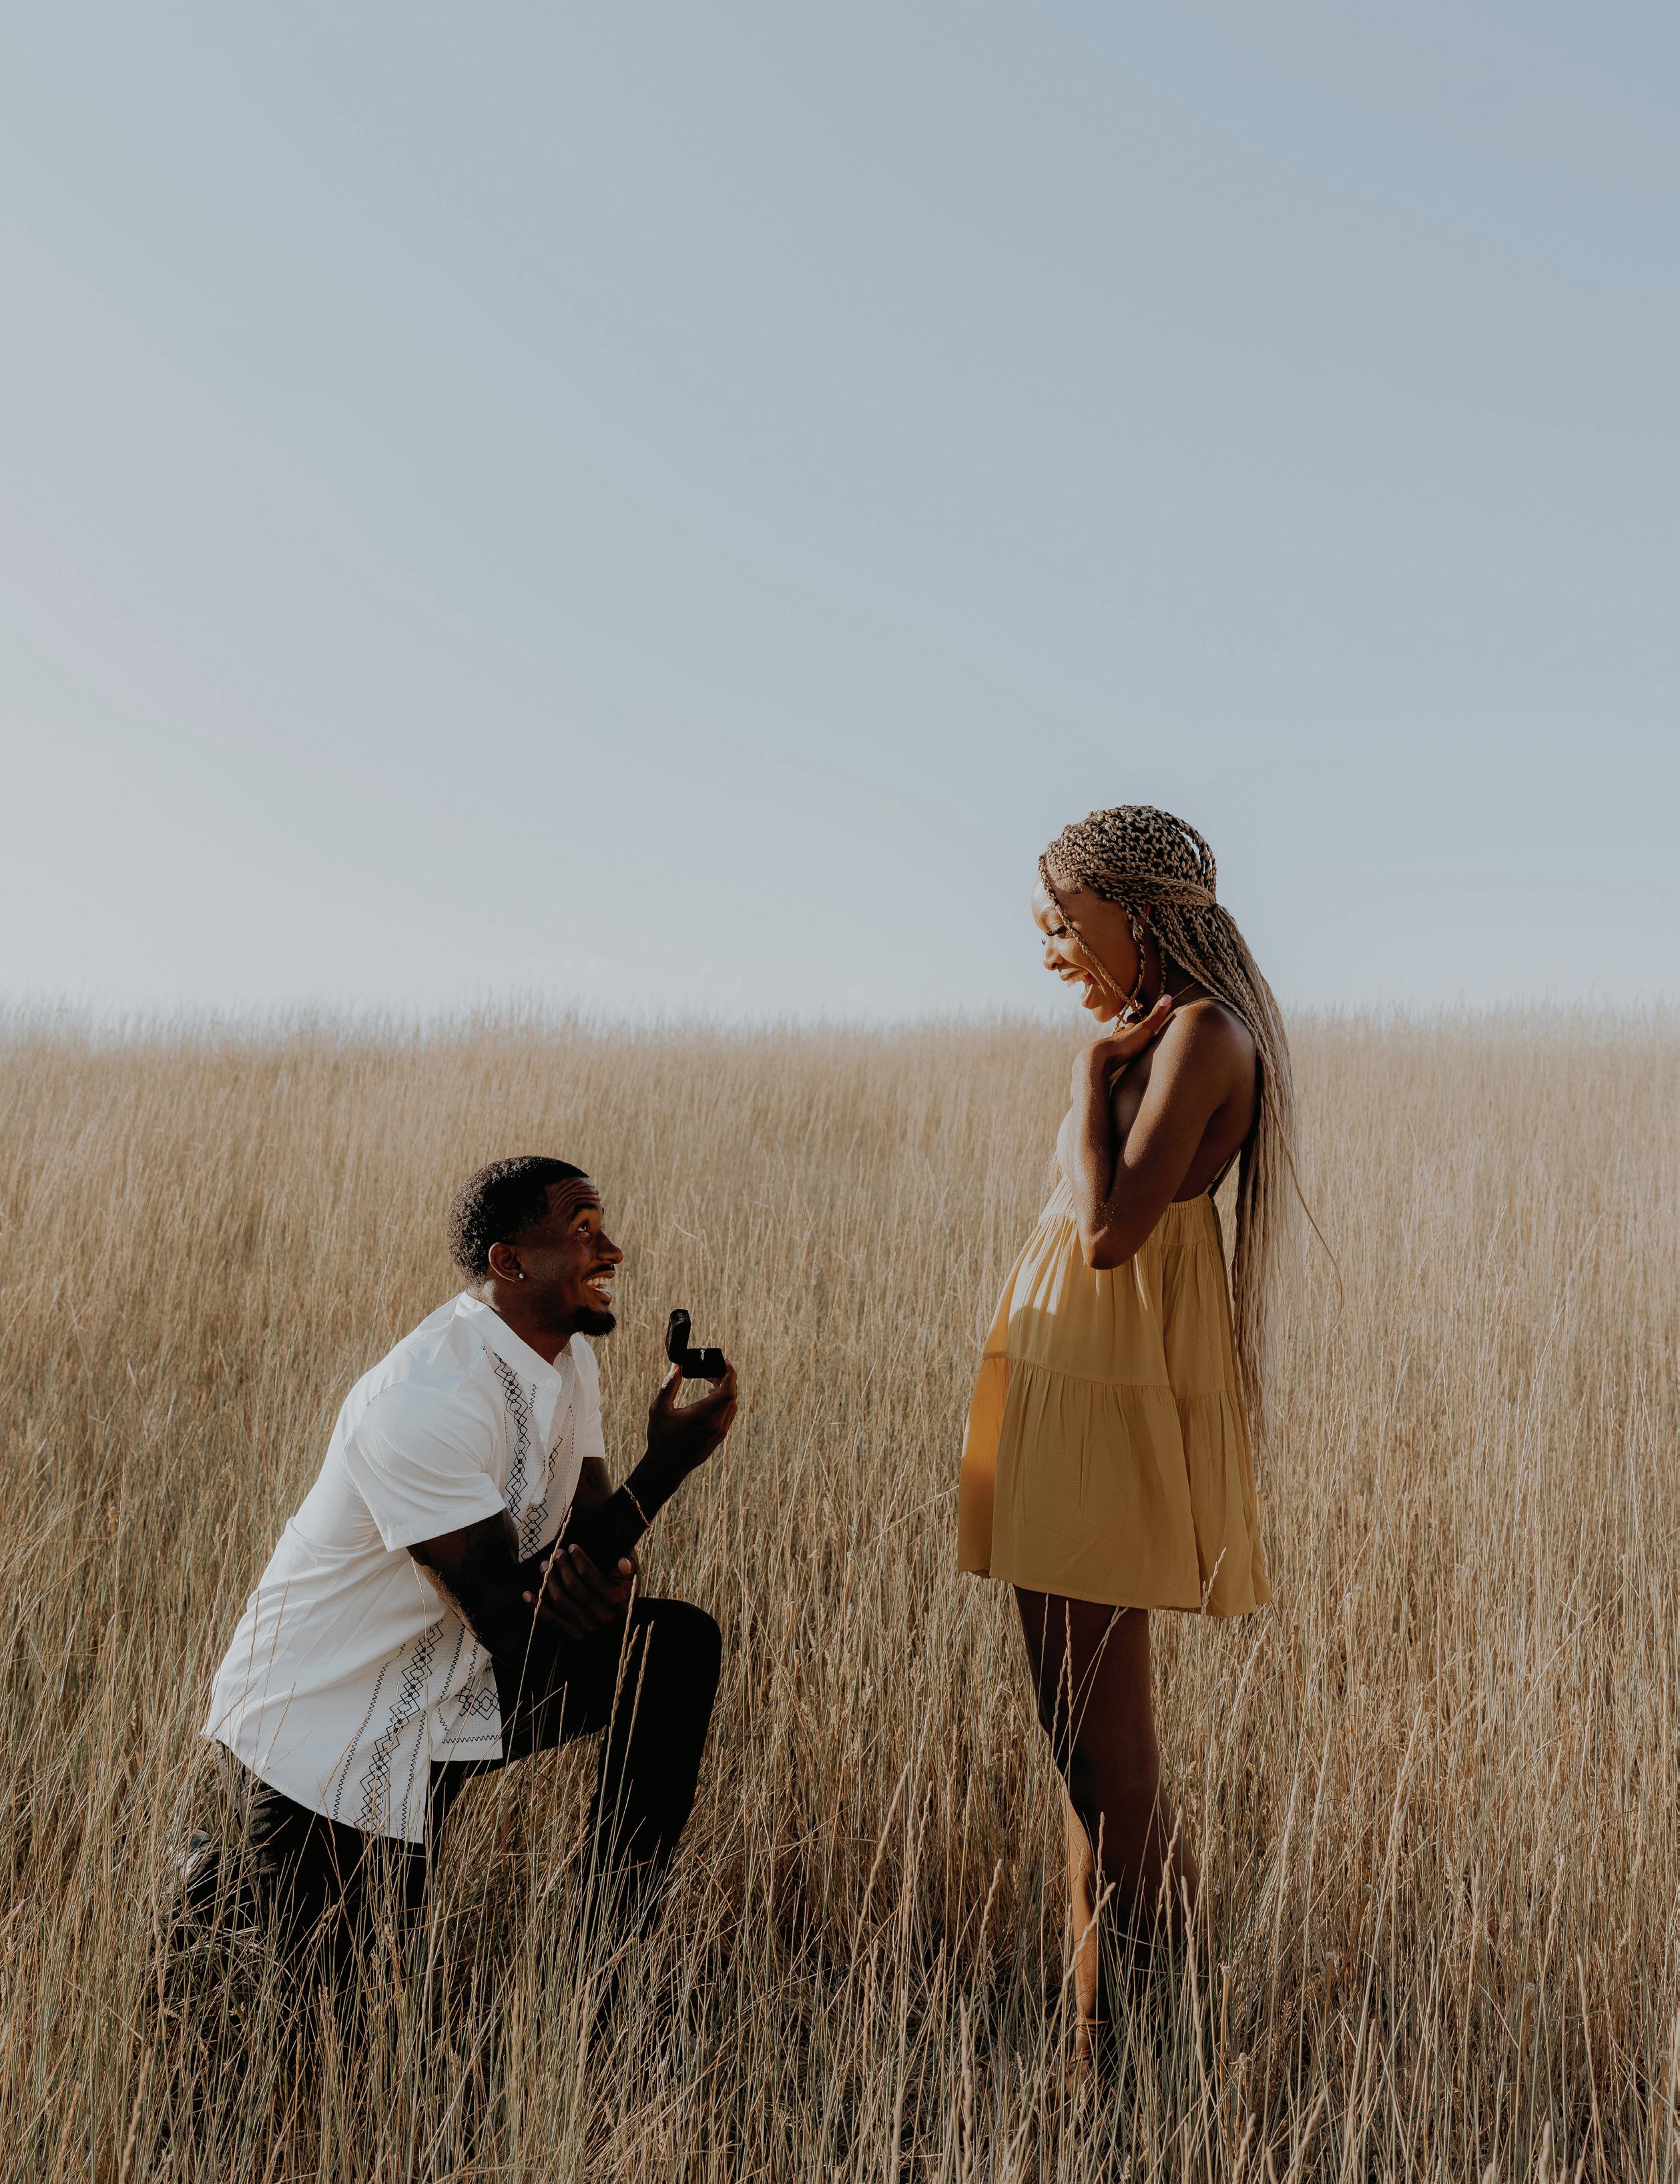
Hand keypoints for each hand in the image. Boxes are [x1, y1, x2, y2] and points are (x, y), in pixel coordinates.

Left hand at [524, 1541, 636, 1638]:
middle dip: (561, 1567)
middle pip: (573, 1586)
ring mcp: (587, 1628)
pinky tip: (527, 1593)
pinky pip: (552, 1619)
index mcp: (616, 1599)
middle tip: (556, 1554)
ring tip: (544, 1566)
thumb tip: (623, 1561)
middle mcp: (602, 1616)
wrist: (622, 1623)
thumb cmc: (624, 1594)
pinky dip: (537, 1606)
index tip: (571, 1547)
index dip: (577, 1559)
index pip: (589, 1575)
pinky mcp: (575, 1635)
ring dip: (549, 1581)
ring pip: (561, 1601)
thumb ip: (629, 1568)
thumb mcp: (632, 1579)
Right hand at [645, 1360, 738, 1483]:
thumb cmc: (660, 1437)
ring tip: (709, 1380)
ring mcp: (720, 1433)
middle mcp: (717, 1425)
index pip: (728, 1390)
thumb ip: (669, 1385)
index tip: (724, 1361)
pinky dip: (724, 1401)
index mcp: (704, 1416)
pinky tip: (710, 1395)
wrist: (666, 1466)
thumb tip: (677, 1365)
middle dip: (724, 1378)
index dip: (730, 1373)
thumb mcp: (659, 1409)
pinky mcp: (719, 1437)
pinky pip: (728, 1414)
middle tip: (710, 1369)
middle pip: (732, 1395)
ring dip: (725, 1389)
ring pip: (732, 1404)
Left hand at [1073, 991, 1173, 1089]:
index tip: (1143, 1006)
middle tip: (1134, 1021)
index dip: (1140, 1012)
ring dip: (1123, 1037)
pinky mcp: (1109, 1058)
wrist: (1100, 1058)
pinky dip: (1118, 1052)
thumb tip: (1168, 995)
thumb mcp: (1144, 1029)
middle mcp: (1120, 1035)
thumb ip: (1155, 1016)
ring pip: (1119, 1039)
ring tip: (1126, 1038)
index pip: (1135, 1017)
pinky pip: (1115, 1053)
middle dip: (1130, 1024)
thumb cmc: (1124, 1043)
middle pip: (1126, 1027)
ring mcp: (1113, 1046)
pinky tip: (1117, 1056)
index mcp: (1129, 1027)